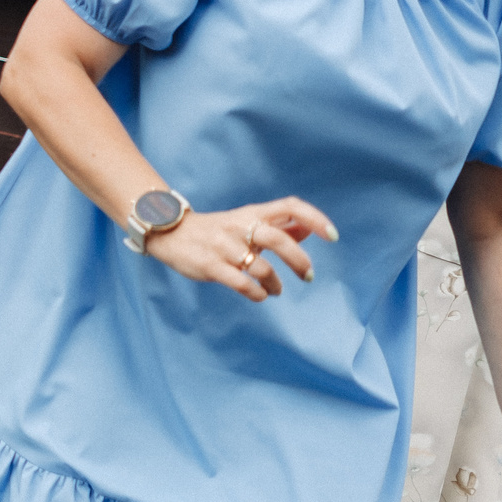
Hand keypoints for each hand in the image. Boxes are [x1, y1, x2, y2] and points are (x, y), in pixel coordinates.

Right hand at [143, 198, 333, 300]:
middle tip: (308, 276)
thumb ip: (279, 226)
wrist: (169, 232)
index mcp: (251, 214)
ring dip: (275, 284)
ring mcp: (224, 247)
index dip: (315, 218)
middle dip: (298, 261)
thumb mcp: (246, 223)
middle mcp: (239, 227)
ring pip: (261, 267)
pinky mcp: (211, 266)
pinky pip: (242, 284)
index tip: (332, 236)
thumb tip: (311, 229)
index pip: (290, 206)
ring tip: (276, 290)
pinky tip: (260, 295)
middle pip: (277, 239)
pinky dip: (257, 293)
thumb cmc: (216, 230)